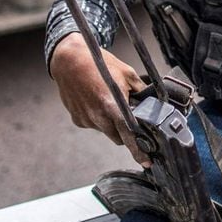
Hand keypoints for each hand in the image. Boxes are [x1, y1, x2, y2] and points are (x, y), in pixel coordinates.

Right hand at [50, 32, 150, 166]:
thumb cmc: (98, 63)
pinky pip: (93, 125)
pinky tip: (96, 101)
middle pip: (119, 137)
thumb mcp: (127, 74)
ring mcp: (86, 119)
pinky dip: (98, 118)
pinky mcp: (77, 119)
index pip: (129, 136)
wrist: (69, 59)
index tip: (147, 162)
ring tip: (108, 101)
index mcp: (113, 106)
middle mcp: (98, 116)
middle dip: (125, 131)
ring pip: (106, 131)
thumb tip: (152, 103)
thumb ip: (140, 92)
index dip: (139, 152)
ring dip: (111, 123)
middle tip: (127, 115)